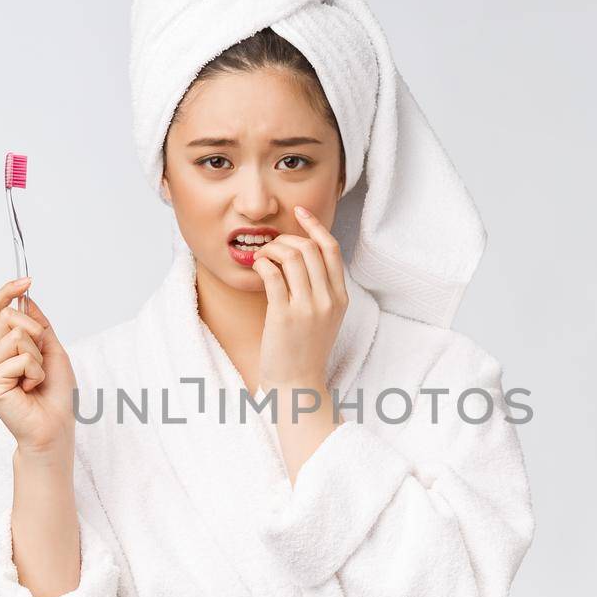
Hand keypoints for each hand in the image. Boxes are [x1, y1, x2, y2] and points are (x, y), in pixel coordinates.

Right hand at [0, 277, 77, 454]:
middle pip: (10, 318)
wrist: (53, 428)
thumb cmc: (54, 395)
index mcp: (3, 348)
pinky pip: (20, 358)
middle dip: (35, 333)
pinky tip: (29, 389)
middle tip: (42, 361)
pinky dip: (35, 372)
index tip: (26, 280)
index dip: (7, 291)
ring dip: (37, 358)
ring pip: (17, 336)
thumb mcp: (52, 351)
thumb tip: (26, 298)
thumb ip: (38, 325)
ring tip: (35, 380)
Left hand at [250, 205, 347, 393]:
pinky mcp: (284, 316)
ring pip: (291, 256)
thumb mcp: (325, 317)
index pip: (331, 249)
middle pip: (309, 248)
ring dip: (271, 249)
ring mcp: (307, 308)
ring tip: (261, 257)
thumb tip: (302, 254)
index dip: (314, 226)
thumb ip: (321, 288)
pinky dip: (261, 263)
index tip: (299, 212)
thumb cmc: (305, 349)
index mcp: (341, 298)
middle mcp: (328, 300)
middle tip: (270, 246)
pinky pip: (272, 275)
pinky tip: (256, 267)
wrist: (297, 383)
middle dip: (285, 238)